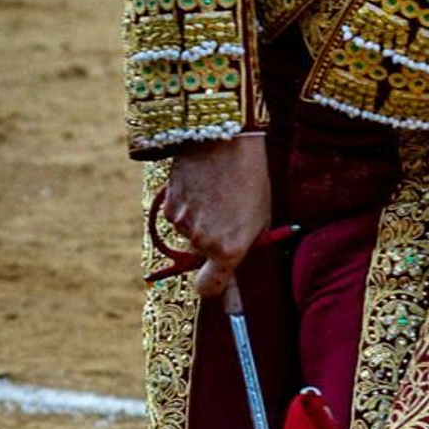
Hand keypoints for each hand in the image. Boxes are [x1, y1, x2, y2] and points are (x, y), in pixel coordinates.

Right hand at [161, 136, 273, 299]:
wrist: (224, 139)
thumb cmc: (251, 179)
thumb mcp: (260, 219)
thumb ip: (245, 248)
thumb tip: (234, 277)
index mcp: (229, 250)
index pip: (210, 288)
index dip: (213, 289)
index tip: (217, 285)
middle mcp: (202, 243)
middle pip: (200, 258)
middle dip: (210, 245)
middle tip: (226, 216)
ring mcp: (183, 225)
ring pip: (189, 235)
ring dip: (200, 222)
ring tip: (217, 194)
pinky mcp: (168, 207)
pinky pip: (178, 217)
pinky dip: (187, 207)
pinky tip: (202, 187)